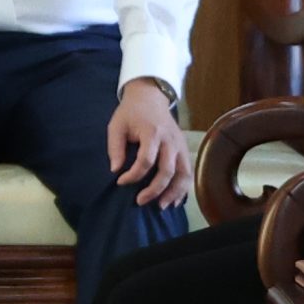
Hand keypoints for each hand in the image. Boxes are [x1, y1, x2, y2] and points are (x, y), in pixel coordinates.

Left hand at [108, 79, 190, 208]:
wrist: (150, 97)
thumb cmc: (130, 113)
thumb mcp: (116, 125)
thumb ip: (115, 147)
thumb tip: (115, 170)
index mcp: (152, 132)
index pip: (146, 159)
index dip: (133, 174)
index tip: (120, 181)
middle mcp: (170, 141)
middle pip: (168, 170)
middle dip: (155, 189)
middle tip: (140, 201)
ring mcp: (181, 145)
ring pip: (183, 174)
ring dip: (174, 192)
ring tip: (162, 207)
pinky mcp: (185, 149)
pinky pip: (188, 172)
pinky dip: (183, 188)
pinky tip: (175, 200)